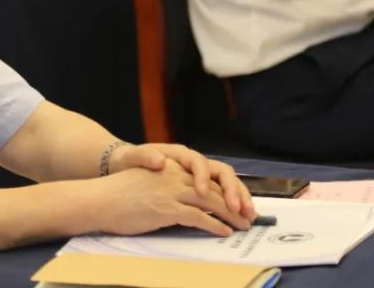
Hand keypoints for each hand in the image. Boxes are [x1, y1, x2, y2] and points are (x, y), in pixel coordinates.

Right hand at [90, 159, 252, 235]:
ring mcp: (171, 191)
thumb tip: (191, 196)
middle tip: (249, 215)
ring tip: (242, 225)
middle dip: (236, 201)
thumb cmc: (121, 192)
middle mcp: (174, 174)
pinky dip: (214, 225)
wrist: (99, 199)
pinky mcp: (166, 208)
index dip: (228, 187)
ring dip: (231, 215)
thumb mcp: (149, 180)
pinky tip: (223, 231)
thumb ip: (170, 183)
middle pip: (215, 186)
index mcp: (171, 165)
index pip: (209, 172)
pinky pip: (198, 217)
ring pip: (212, 201)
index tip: (240, 200)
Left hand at [109, 143, 254, 219]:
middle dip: (232, 190)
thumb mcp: (132, 157)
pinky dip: (233, 205)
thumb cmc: (130, 160)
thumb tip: (160, 160)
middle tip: (238, 209)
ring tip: (248, 216)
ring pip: (227, 183)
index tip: (201, 193)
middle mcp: (195, 163)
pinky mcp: (202, 188)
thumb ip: (144, 157)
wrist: (125, 164)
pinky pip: (223, 194)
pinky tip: (240, 219)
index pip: (199, 163)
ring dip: (240, 198)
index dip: (203, 177)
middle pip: (221, 172)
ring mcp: (201, 175)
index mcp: (180, 155)